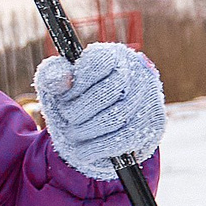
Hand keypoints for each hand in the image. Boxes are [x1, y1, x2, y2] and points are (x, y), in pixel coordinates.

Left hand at [33, 42, 164, 177]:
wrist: (90, 138)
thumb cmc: (74, 106)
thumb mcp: (56, 90)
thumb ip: (52, 77)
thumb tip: (62, 77)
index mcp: (113, 55)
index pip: (99, 62)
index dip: (78, 84)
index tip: (65, 98)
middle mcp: (138, 72)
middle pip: (108, 91)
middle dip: (79, 110)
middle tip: (67, 118)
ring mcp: (150, 99)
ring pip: (116, 116)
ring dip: (86, 130)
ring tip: (73, 133)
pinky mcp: (153, 125)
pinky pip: (125, 138)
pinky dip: (98, 147)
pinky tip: (84, 150)